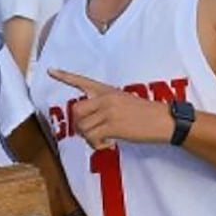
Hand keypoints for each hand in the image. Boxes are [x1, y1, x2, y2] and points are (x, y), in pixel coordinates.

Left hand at [49, 69, 172, 148]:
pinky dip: (97, 145)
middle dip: (80, 126)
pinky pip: (92, 138)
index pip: (82, 81)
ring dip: (90, 139)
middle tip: (93, 134)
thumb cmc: (146, 114)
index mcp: (107, 91)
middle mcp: (105, 98)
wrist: (165, 120)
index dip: (64, 76)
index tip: (50, 70)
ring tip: (105, 140)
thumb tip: (89, 123)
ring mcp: (109, 111)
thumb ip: (105, 106)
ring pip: (82, 128)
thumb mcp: (124, 101)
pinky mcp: (113, 126)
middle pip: (76, 111)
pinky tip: (110, 144)